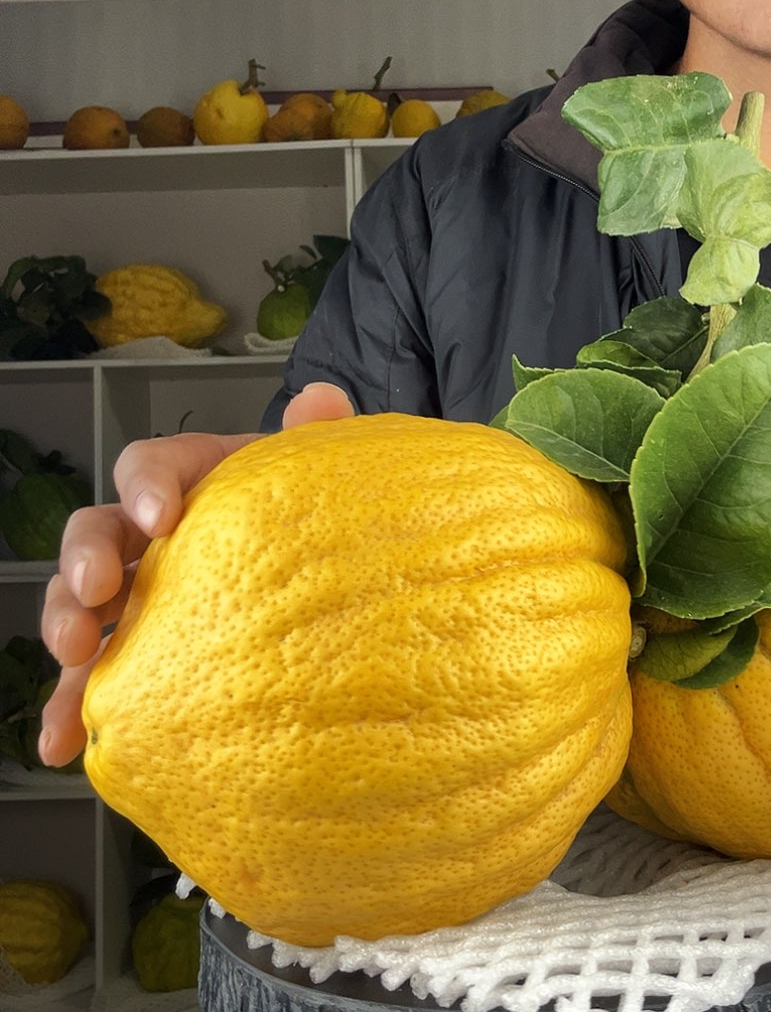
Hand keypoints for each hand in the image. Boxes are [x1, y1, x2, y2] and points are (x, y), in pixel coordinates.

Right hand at [38, 382, 353, 766]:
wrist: (338, 577)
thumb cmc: (320, 516)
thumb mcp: (321, 477)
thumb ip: (319, 437)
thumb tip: (322, 398)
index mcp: (197, 479)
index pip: (151, 464)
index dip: (145, 484)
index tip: (160, 516)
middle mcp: (158, 533)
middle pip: (97, 530)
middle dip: (86, 558)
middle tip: (97, 593)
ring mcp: (145, 592)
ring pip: (81, 601)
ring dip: (64, 626)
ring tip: (75, 660)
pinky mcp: (144, 649)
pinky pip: (98, 675)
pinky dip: (70, 706)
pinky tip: (60, 744)